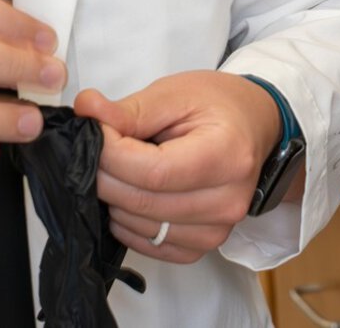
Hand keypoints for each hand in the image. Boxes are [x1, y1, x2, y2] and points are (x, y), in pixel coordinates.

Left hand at [73, 71, 293, 264]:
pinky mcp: (203, 247)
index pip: (152, 172)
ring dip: (114, 197)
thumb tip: (86, 110)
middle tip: (97, 145)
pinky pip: (150, 245)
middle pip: (142, 202)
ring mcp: (217, 230)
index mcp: (226, 156)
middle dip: (104, 173)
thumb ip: (129, 109)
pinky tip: (130, 192)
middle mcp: (227, 201)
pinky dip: (128, 222)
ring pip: (139, 226)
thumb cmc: (218, 105)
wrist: (253, 126)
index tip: (95, 129)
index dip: (111, 153)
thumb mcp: (175, 93)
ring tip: (119, 165)